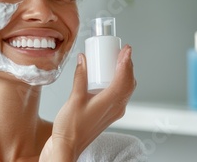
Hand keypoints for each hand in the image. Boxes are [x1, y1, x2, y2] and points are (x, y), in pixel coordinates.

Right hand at [39, 45, 135, 161]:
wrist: (67, 147)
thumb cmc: (70, 128)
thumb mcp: (74, 98)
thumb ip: (80, 77)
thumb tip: (84, 59)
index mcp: (110, 102)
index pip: (124, 77)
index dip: (126, 61)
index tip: (126, 49)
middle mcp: (116, 108)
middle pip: (129, 82)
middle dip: (127, 65)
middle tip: (123, 52)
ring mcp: (114, 112)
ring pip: (126, 90)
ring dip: (125, 74)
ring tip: (118, 62)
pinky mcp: (109, 114)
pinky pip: (120, 96)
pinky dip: (119, 83)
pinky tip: (109, 79)